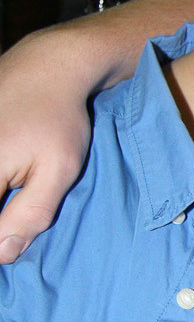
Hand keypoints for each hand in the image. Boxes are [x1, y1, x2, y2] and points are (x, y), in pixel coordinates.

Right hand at [0, 27, 95, 262]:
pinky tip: (9, 182)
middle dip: (0, 221)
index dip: (0, 239)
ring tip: (15, 196)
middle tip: (18, 217)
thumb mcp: (58, 169)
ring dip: (1, 206)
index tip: (14, 241)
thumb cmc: (59, 117)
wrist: (47, 66)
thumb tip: (2, 255)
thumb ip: (30, 214)